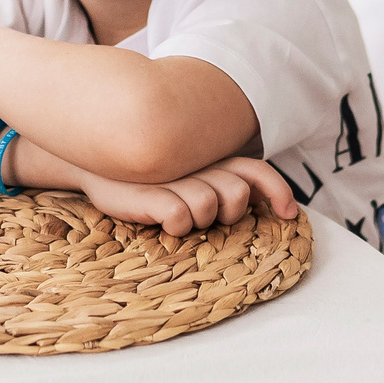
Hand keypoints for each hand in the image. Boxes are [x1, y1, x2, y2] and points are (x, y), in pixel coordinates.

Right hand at [75, 156, 298, 236]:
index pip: (256, 171)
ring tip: (175, 211)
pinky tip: (159, 217)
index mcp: (211, 159)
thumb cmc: (148, 177)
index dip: (278, 191)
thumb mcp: (190, 175)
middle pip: (237, 194)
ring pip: (210, 207)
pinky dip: (175, 224)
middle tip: (203, 213)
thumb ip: (224, 181)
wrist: (95, 163)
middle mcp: (198, 165)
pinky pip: (181, 218)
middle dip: (229, 211)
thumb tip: (262, 200)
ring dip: (198, 219)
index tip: (288, 214)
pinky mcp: (152, 193)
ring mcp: (175, 178)